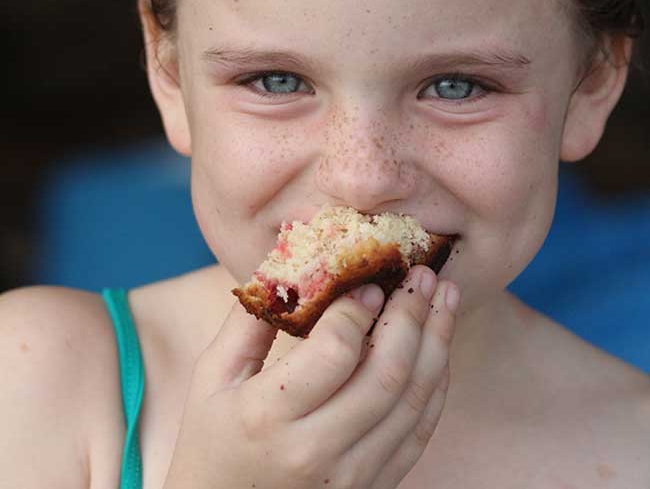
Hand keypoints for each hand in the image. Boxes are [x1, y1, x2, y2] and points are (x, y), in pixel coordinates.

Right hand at [163, 266, 458, 488]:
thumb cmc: (211, 443)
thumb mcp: (212, 378)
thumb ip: (248, 321)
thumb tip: (288, 267)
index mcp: (267, 415)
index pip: (334, 352)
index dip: (359, 309)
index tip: (370, 280)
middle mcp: (315, 450)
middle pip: (385, 374)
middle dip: (412, 314)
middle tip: (424, 274)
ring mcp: (351, 477)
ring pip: (412, 401)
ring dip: (437, 341)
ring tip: (446, 296)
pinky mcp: (373, 488)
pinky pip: (419, 432)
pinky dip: (436, 385)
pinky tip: (439, 348)